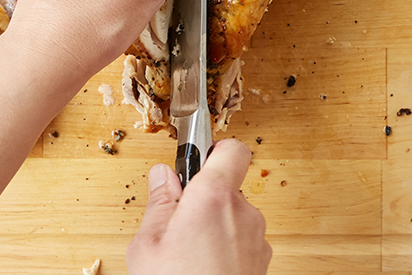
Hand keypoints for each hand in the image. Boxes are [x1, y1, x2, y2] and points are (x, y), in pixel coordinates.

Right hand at [127, 139, 272, 274]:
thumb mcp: (148, 245)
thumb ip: (159, 203)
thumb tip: (162, 175)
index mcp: (214, 198)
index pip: (231, 149)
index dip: (214, 149)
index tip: (194, 159)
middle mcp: (244, 213)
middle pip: (227, 187)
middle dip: (202, 201)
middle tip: (177, 225)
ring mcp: (258, 240)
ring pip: (234, 217)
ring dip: (214, 228)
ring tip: (187, 256)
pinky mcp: (263, 263)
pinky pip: (242, 242)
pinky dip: (225, 249)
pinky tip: (204, 269)